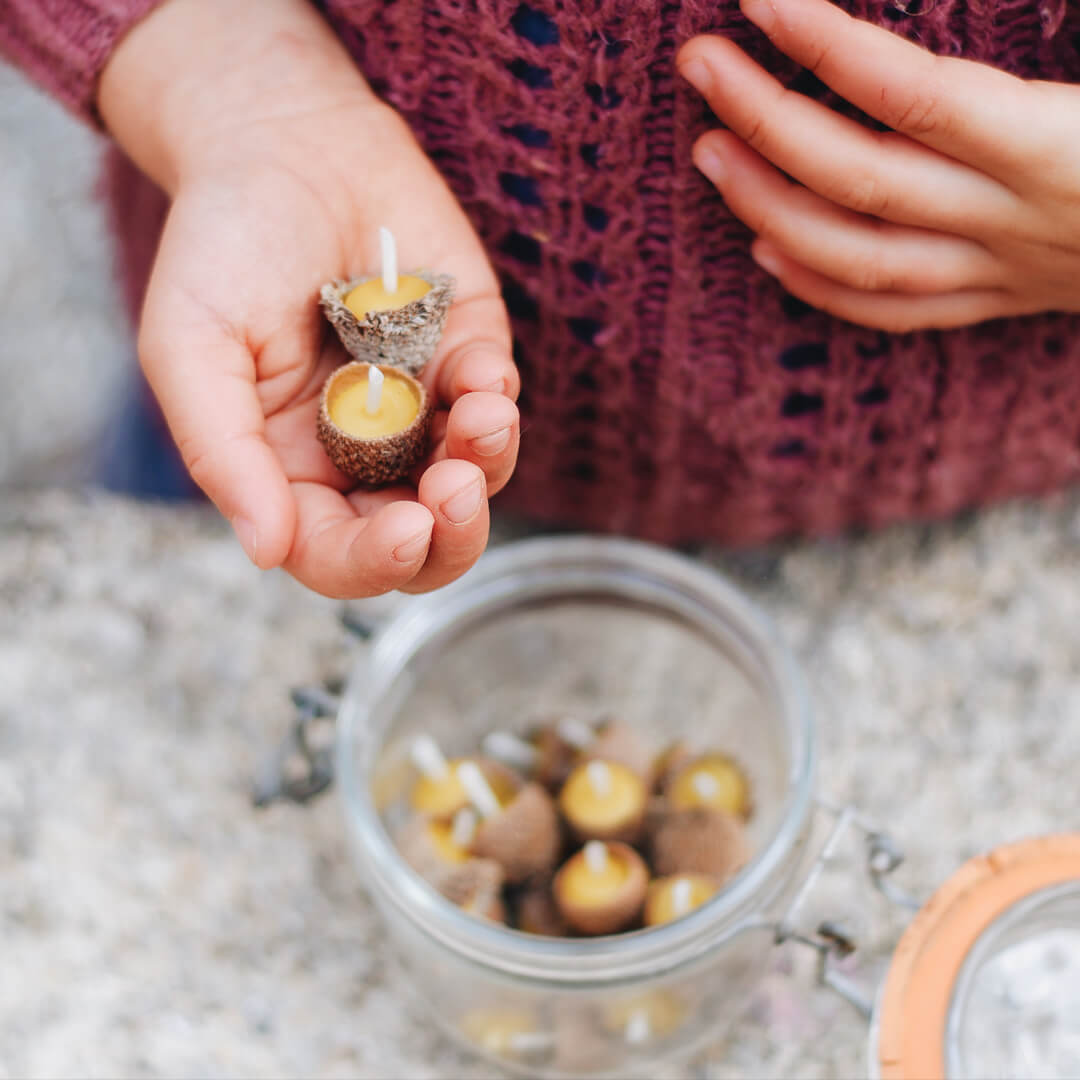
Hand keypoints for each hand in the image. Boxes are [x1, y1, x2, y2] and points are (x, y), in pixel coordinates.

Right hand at [98, 0, 518, 597]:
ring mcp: (423, 410)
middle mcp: (363, 456)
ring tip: (481, 411)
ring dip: (488, 463)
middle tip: (454, 491)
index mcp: (291, 473)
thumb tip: (267, 551)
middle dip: (452, 536)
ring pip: (477, 481)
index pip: (338, 553)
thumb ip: (224, 453)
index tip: (405, 530)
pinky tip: (476, 362)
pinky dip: (499, 395)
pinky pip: (498, 402)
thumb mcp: (193, 347)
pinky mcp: (467, 358)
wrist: (286, 144)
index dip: (374, 561)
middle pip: (424, 542)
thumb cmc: (223, 246)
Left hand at [678, 0, 1079, 332]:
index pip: (914, 94)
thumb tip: (954, 35)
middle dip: (765, 123)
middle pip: (861, 180)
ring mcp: (1002, 272)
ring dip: (768, 207)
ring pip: (859, 260)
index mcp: (1063, 145)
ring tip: (708, 153)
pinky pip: (894, 312)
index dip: (827, 45)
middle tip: (699, 66)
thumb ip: (1063, 25)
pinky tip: (765, 248)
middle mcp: (1016, 218)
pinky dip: (820, 286)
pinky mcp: (1000, 301)